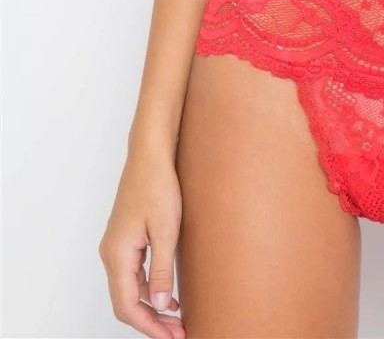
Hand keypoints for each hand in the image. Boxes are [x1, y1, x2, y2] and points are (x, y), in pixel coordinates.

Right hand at [98, 147, 185, 338]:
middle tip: (179, 332)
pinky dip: (147, 291)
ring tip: (176, 319)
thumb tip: (160, 304)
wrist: (150, 155)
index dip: (149, 326)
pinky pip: (131, 276)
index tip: (172, 336)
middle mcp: (110, 254)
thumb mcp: (167, 230)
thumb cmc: (159, 186)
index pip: (127, 306)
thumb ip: (162, 269)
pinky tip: (167, 295)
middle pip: (125, 303)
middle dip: (151, 322)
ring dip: (150, 308)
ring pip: (128, 291)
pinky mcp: (124, 240)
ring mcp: (115, 247)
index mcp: (117, 254)